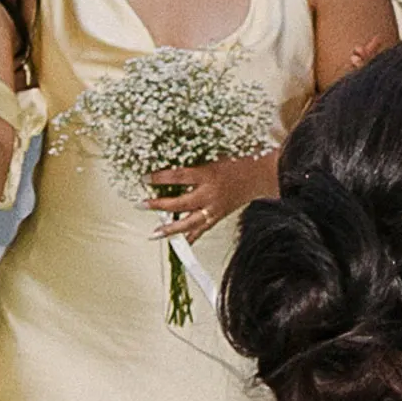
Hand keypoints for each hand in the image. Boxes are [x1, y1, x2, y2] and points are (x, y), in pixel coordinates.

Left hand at [150, 147, 275, 243]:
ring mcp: (214, 208)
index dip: (160, 178)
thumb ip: (194, 163)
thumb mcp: (214, 157)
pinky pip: (202, 230)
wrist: (260, 176)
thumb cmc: (239, 163)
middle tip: (141, 205)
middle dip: (158, 205)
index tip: (145, 178)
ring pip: (189, 222)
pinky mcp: (218, 216)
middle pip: (179, 204)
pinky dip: (191, 237)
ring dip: (170, 228)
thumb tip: (171, 167)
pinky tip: (180, 243)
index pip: (178, 177)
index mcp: (208, 175)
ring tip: (155, 233)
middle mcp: (210, 194)